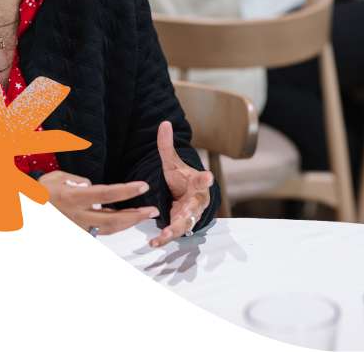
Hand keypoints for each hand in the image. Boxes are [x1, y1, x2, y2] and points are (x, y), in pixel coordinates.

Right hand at [38, 170, 158, 234]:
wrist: (21, 209)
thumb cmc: (39, 192)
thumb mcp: (57, 178)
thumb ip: (80, 181)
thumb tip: (94, 188)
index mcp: (72, 198)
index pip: (105, 194)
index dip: (127, 191)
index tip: (143, 186)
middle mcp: (76, 216)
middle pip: (112, 219)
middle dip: (135, 216)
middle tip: (153, 211)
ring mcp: (76, 228)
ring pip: (107, 230)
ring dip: (128, 223)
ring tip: (144, 215)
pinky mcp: (78, 233)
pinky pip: (98, 233)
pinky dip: (113, 228)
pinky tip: (125, 221)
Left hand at [149, 121, 214, 247]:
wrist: (185, 198)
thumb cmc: (182, 180)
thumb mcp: (172, 163)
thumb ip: (167, 146)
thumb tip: (164, 123)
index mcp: (198, 182)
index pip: (203, 180)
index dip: (206, 179)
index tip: (208, 177)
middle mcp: (197, 200)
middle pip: (197, 205)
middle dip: (192, 209)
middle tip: (187, 212)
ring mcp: (191, 215)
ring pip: (187, 223)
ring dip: (177, 227)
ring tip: (166, 232)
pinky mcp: (181, 225)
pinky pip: (175, 233)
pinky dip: (166, 238)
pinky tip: (155, 242)